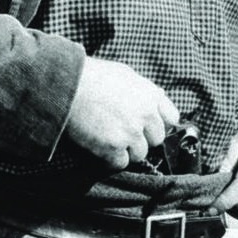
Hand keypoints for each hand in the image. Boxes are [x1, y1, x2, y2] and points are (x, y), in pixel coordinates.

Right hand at [63, 55, 176, 170]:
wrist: (65, 84)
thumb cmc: (92, 76)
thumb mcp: (125, 74)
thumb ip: (144, 90)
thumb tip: (156, 98)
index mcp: (151, 95)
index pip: (171, 118)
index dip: (158, 124)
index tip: (147, 126)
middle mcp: (146, 115)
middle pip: (155, 140)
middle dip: (141, 138)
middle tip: (121, 133)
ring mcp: (130, 132)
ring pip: (139, 154)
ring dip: (125, 151)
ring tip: (107, 139)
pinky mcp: (113, 147)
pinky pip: (120, 164)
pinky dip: (110, 160)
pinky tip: (99, 150)